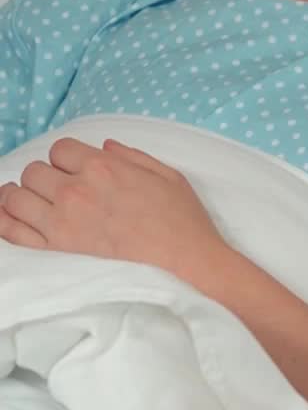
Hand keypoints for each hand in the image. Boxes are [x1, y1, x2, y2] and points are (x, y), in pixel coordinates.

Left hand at [0, 137, 230, 288]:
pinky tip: (9, 217)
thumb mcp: (167, 174)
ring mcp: (63, 222)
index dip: (66, 158)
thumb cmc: (182, 220)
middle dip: (45, 177)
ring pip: (16, 197)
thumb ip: (132, 155)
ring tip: (30, 203)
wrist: (187, 262)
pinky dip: (5, 222)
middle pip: (34, 172)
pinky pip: (14, 232)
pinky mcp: (58, 251)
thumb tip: (105, 146)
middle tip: (58, 191)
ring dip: (21, 197)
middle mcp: (76, 190)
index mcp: (103, 167)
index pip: (60, 149)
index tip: (75, 170)